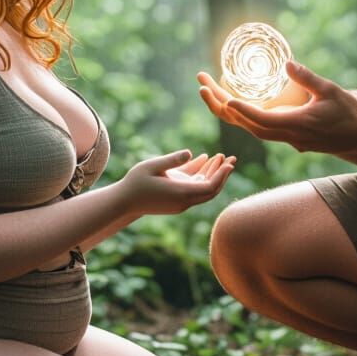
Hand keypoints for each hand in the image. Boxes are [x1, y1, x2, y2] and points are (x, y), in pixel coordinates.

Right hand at [118, 149, 236, 215]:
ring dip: (212, 173)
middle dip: (222, 174)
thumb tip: (190, 152)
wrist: (124, 202)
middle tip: (232, 158)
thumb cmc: (136, 182)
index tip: (229, 163)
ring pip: (203, 189)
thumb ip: (172, 160)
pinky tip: (203, 160)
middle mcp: (184, 201)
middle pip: (211, 190)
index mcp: (181, 193)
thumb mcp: (152, 166)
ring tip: (220, 156)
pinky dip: (200, 176)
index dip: (222, 175)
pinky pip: (194, 188)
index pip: (210, 187)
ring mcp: (181, 203)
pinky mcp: (177, 201)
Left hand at [198, 61, 356, 153]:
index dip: (243, 111)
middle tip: (202, 86)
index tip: (226, 100)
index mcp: (297, 126)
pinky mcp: (288, 137)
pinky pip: (259, 129)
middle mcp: (288, 136)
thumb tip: (287, 63)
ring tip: (208, 92)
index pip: (263, 121)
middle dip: (221, 108)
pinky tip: (231, 104)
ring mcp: (287, 139)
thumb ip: (307, 78)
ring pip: (250, 129)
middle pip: (247, 126)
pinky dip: (242, 117)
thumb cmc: (348, 112)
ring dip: (227, 113)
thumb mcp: (330, 90)